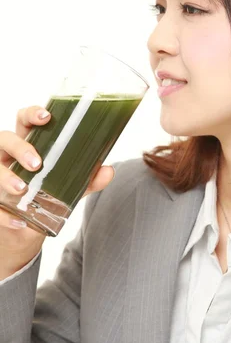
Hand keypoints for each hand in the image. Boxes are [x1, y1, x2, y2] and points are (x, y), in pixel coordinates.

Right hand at [0, 105, 114, 278]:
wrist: (26, 228)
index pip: (23, 121)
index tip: (46, 117)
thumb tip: (108, 171)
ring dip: (6, 177)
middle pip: (4, 139)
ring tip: (22, 189)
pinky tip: (19, 222)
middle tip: (37, 163)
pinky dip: (4, 217)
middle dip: (20, 148)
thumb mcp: (68, 187)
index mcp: (26, 146)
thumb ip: (87, 180)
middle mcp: (7, 157)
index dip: (31, 114)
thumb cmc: (44, 196)